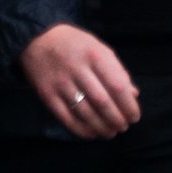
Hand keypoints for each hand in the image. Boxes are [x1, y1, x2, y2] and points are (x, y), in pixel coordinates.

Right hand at [19, 24, 140, 139]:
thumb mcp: (100, 49)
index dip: (128, 106)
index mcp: (96, 56)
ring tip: (110, 132)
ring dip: (101, 128)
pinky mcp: (47, 94)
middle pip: (102, 103)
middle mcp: (78, 69)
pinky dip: (81, 130)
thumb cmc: (76, 45)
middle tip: (123, 127)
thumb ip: (118, 72)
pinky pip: (66, 118)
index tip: (134, 117)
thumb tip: (134, 95)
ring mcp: (61, 83)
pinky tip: (92, 133)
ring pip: (85, 113)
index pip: (117, 86)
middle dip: (116, 120)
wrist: (37, 39)